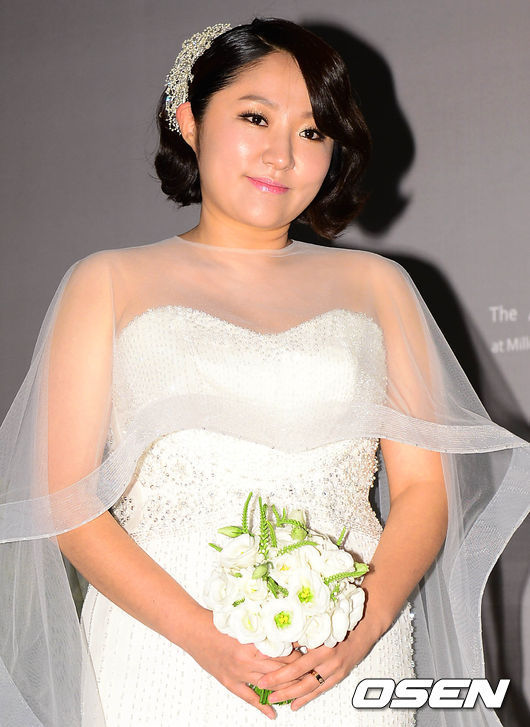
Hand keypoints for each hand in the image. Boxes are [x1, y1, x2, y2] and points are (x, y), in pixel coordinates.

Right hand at [184, 607, 305, 718]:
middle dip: (296, 672)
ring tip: (298, 690)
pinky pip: (248, 697)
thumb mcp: (243, 621)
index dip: (297, 653)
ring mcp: (239, 672)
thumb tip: (281, 627)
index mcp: (253, 641)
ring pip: (268, 684)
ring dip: (284, 688)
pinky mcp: (229, 681)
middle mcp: (248, 659)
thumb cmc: (217, 621)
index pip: (283, 651)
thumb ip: (261, 627)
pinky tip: (273, 713)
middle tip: (310, 673)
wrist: (194, 630)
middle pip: (279, 669)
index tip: (309, 653)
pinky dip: (261, 706)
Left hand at [254, 618, 383, 710]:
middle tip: (266, 693)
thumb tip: (277, 643)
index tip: (264, 679)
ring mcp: (336, 670)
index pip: (296, 666)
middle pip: (302, 681)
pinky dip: (308, 697)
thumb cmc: (342, 619)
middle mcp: (330, 661)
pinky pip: (322, 689)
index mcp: (322, 647)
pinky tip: (296, 703)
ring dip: (293, 695)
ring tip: (277, 700)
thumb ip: (299, 635)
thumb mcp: (319, 623)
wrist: (366, 624)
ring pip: (311, 688)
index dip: (279, 675)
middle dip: (282, 689)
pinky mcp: (340, 674)